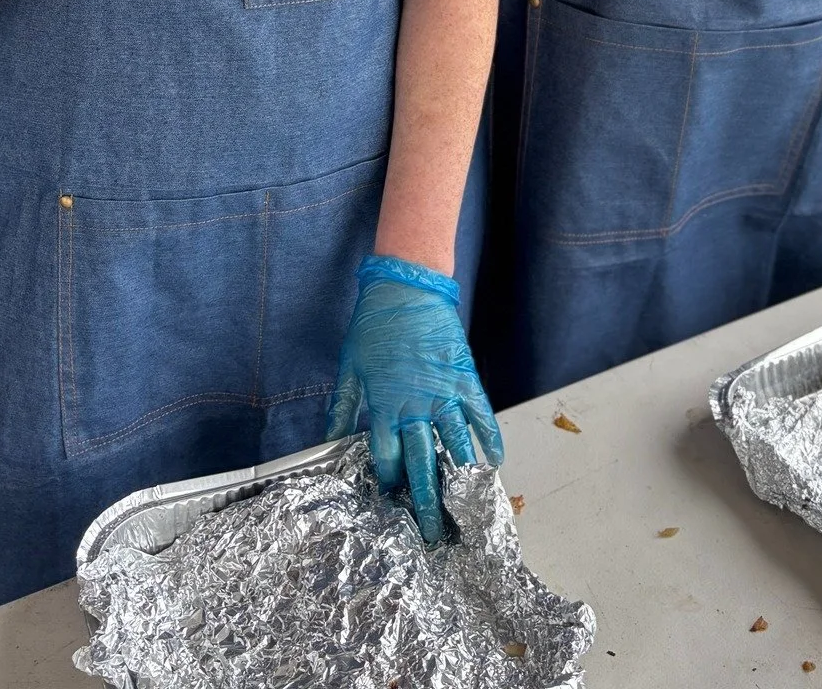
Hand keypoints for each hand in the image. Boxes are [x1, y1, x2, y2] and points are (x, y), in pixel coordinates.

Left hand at [325, 255, 502, 543]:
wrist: (407, 287)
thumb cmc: (373, 325)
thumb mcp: (349, 367)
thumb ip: (342, 408)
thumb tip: (329, 442)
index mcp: (383, 404)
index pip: (386, 457)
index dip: (389, 482)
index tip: (393, 504)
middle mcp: (414, 405)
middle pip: (421, 463)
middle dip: (426, 501)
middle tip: (434, 533)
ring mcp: (443, 392)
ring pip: (455, 444)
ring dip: (460, 476)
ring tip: (465, 506)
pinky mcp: (465, 378)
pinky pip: (481, 414)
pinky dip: (489, 438)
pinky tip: (493, 462)